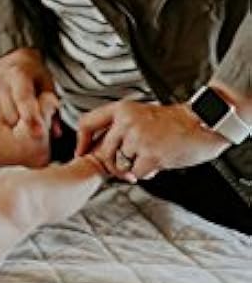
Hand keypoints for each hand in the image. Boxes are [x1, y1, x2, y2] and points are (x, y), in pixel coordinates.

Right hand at [0, 47, 60, 138]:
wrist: (14, 66)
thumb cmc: (34, 79)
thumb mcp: (47, 87)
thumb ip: (52, 108)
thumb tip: (56, 133)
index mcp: (18, 74)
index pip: (23, 99)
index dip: (31, 117)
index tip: (38, 134)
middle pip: (12, 116)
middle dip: (24, 124)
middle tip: (33, 119)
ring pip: (2, 122)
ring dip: (13, 125)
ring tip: (20, 113)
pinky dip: (3, 123)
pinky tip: (8, 112)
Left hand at [74, 100, 229, 181]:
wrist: (202, 123)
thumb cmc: (173, 122)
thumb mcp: (140, 115)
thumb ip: (120, 128)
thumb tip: (98, 149)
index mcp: (121, 109)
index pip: (87, 123)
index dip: (82, 141)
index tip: (81, 153)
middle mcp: (126, 121)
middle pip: (104, 152)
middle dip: (114, 164)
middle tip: (128, 166)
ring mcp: (138, 138)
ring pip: (120, 164)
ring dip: (133, 168)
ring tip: (149, 157)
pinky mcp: (151, 154)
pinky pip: (137, 173)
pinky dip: (146, 173)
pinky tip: (158, 162)